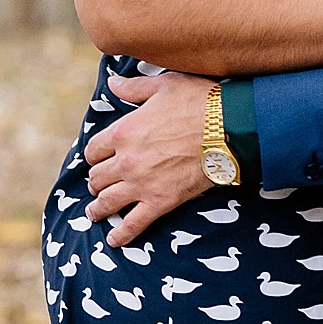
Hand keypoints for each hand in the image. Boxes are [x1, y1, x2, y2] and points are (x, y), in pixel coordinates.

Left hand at [82, 71, 212, 246]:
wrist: (228, 128)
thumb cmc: (198, 102)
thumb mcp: (162, 86)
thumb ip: (133, 88)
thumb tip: (112, 83)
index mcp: (122, 132)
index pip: (94, 149)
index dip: (94, 155)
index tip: (99, 158)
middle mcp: (126, 160)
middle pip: (97, 177)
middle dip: (96, 181)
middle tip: (99, 185)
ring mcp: (141, 184)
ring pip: (108, 201)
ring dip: (98, 209)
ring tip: (94, 213)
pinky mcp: (160, 202)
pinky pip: (134, 223)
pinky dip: (121, 235)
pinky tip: (114, 240)